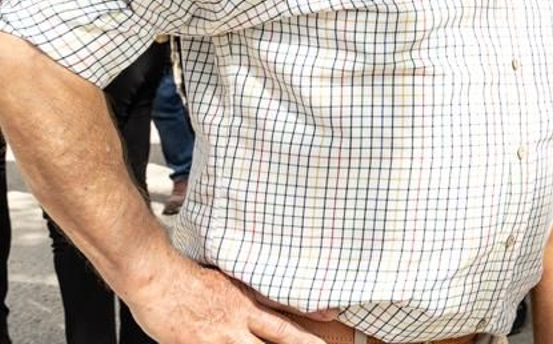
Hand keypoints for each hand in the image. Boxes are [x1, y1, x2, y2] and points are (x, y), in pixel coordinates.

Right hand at [124, 255, 334, 343]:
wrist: (157, 277)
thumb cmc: (188, 277)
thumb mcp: (228, 281)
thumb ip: (250, 293)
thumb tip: (267, 301)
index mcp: (246, 304)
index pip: (285, 320)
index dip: (308, 329)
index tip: (332, 324)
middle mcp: (237, 322)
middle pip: (279, 338)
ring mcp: (218, 338)